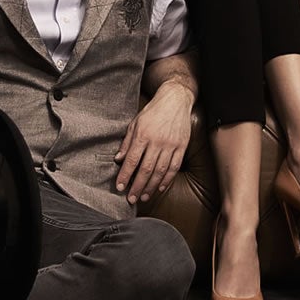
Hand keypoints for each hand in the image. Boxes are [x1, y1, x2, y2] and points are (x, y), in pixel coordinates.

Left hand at [115, 85, 191, 204]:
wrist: (175, 100)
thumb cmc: (153, 111)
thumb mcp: (135, 123)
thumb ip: (127, 142)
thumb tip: (118, 159)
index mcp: (143, 135)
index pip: (132, 160)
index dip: (125, 175)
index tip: (120, 187)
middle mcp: (157, 141)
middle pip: (146, 169)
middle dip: (137, 186)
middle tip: (131, 199)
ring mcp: (171, 145)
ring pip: (160, 171)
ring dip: (151, 187)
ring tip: (144, 197)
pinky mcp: (182, 147)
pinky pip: (174, 167)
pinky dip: (167, 180)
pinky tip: (160, 188)